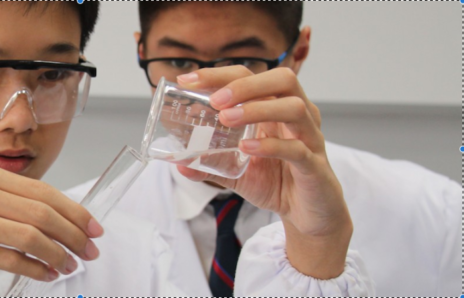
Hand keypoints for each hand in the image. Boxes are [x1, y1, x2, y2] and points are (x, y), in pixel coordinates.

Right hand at [0, 159, 102, 295]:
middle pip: (39, 210)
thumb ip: (3, 203)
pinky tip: (46, 275)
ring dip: (58, 254)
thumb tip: (58, 220)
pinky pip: (8, 258)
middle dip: (73, 233)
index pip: (39, 189)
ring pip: (28, 235)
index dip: (73, 210)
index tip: (94, 228)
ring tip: (70, 266)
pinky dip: (35, 269)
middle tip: (90, 251)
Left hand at [176, 66, 351, 278]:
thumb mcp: (237, 172)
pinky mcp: (315, 166)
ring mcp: (309, 139)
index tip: (189, 81)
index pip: (250, 78)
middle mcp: (297, 117)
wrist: (308, 215)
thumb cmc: (277, 182)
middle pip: (282, 80)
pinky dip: (270, 146)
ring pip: (294, 108)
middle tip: (215, 100)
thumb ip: (210, 165)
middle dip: (245, 85)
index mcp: (276, 110)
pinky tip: (246, 147)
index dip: (220, 75)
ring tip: (226, 119)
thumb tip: (178, 163)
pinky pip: (297, 149)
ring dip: (257, 109)